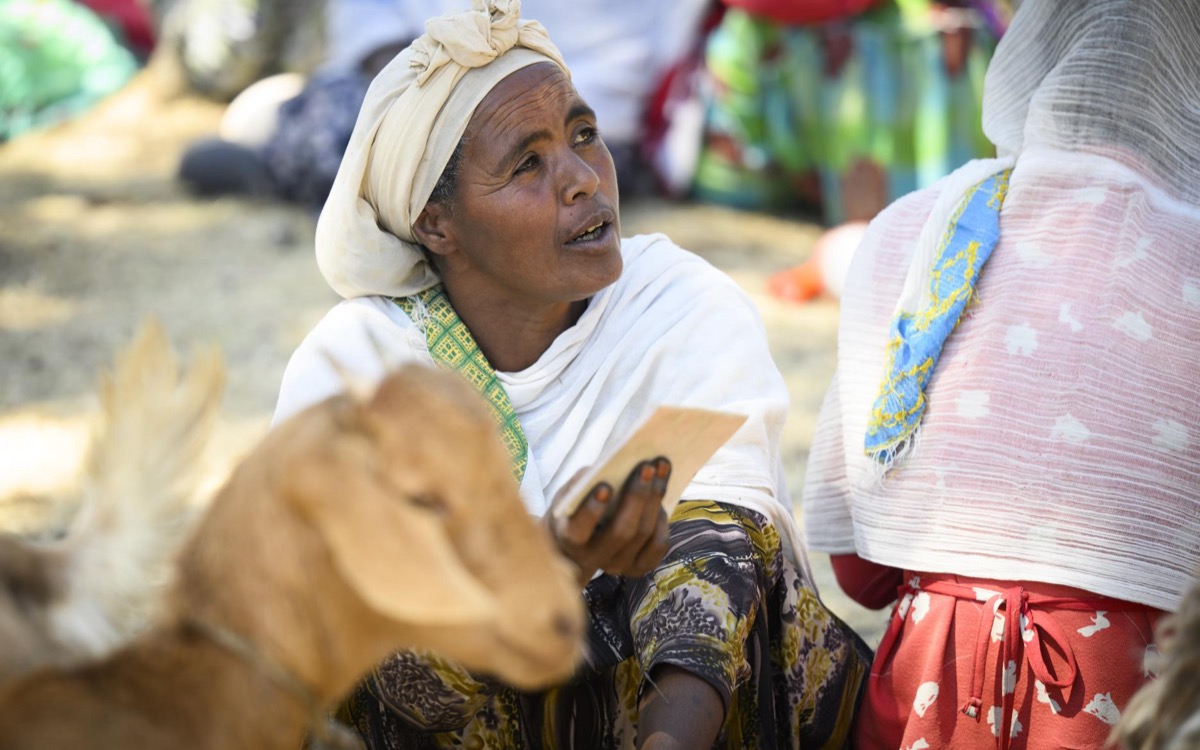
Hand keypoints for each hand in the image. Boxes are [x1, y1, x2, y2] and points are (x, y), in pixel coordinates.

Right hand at [549, 458, 670, 585]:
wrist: (581, 541)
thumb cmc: (576, 508)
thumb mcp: (571, 492)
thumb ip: (584, 481)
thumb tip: (612, 464)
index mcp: (570, 539)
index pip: (578, 530)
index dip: (591, 510)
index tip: (605, 486)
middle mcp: (593, 558)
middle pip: (621, 531)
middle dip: (637, 496)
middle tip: (647, 466)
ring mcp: (618, 566)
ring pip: (642, 533)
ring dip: (655, 499)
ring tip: (661, 470)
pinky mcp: (638, 568)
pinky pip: (658, 545)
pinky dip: (662, 520)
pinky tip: (661, 501)